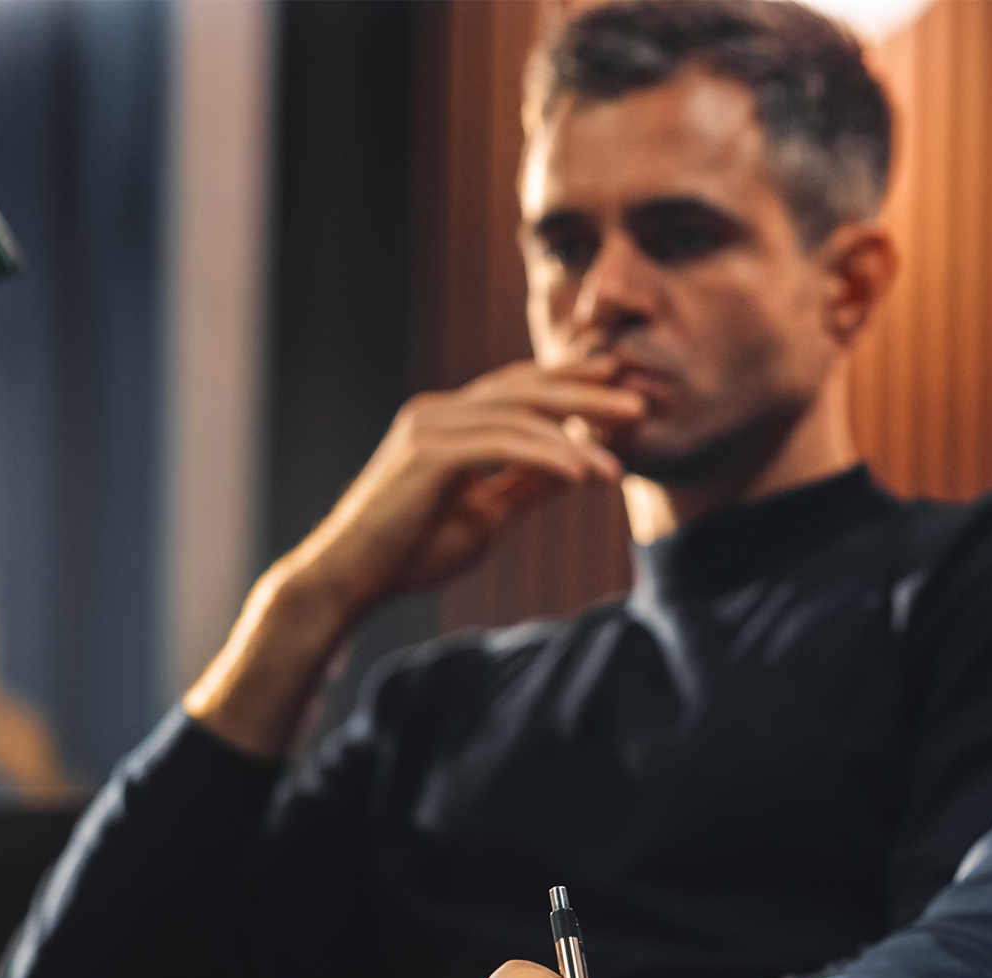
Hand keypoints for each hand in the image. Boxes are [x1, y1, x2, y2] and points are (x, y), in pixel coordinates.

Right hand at [183, 360, 640, 756]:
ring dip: (577, 432)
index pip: (519, 389)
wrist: (352, 580)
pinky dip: (545, 455)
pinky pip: (500, 445)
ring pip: (518, 414)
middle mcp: (438, 411)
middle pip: (525, 389)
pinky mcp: (426, 454)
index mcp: (451, 420)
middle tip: (639, 404)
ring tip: (621, 456)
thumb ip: (526, 486)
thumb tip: (577, 468)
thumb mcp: (486, 514)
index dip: (570, 382)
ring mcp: (429, 427)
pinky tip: (582, 473)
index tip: (620, 385)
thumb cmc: (413, 550)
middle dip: (586, 394)